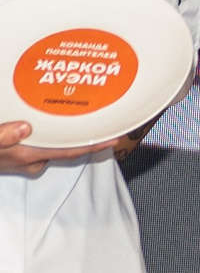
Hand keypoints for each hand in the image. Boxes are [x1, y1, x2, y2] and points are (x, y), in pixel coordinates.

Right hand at [0, 121, 120, 176]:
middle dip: (83, 134)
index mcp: (28, 156)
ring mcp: (24, 160)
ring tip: (79, 112)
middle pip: (66, 147)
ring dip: (64, 131)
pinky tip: (47, 118)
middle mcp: (31, 160)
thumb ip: (3, 136)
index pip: (69, 151)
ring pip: (53, 144)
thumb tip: (25, 127)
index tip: (116, 137)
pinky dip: (48, 132)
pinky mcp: (18, 155)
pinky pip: (40, 143)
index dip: (93, 145)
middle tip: (101, 117)